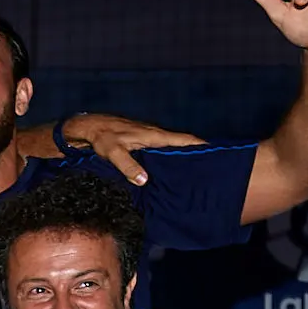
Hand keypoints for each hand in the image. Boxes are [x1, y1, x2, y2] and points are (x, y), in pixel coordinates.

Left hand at [56, 113, 208, 187]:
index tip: (217, 154)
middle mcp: (156, 136)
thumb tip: (144, 180)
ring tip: (194, 174)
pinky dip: (169, 159)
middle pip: (182, 145)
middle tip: (210, 170)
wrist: (90, 128)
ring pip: (172, 148)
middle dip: (197, 155)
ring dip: (183, 158)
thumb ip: (128, 165)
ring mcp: (150, 139)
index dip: (201, 146)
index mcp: (154, 136)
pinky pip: (162, 151)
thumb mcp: (113, 152)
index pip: (184, 140)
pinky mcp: (143, 143)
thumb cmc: (102, 138)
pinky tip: (170, 172)